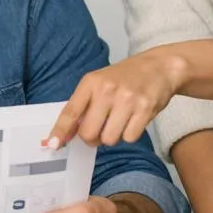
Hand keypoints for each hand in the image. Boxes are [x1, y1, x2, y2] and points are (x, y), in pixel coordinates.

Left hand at [47, 49, 184, 147]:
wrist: (160, 67)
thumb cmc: (125, 78)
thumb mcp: (99, 84)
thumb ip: (82, 107)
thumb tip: (64, 135)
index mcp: (91, 82)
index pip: (70, 111)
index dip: (60, 130)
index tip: (53, 144)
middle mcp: (107, 90)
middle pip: (89, 133)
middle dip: (93, 138)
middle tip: (100, 129)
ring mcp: (127, 99)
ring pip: (109, 139)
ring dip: (113, 137)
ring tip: (120, 121)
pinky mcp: (145, 109)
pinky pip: (129, 138)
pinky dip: (129, 134)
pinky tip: (133, 120)